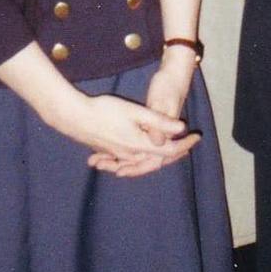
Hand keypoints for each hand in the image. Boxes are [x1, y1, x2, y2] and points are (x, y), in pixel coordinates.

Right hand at [89, 49, 199, 177]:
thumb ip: (158, 121)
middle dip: (174, 153)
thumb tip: (181, 127)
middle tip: (187, 145)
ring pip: (143, 161)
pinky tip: (144, 151)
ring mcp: (118, 155)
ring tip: (170, 150)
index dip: (184, 144)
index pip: (168, 150)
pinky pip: (129, 160)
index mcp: (139, 144)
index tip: (196, 137)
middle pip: (157, 159)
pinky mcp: (109, 151)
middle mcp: (130, 154)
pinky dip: (140, 159)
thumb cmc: (105, 110)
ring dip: (157, 157)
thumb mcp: (135, 112)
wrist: (74, 118)